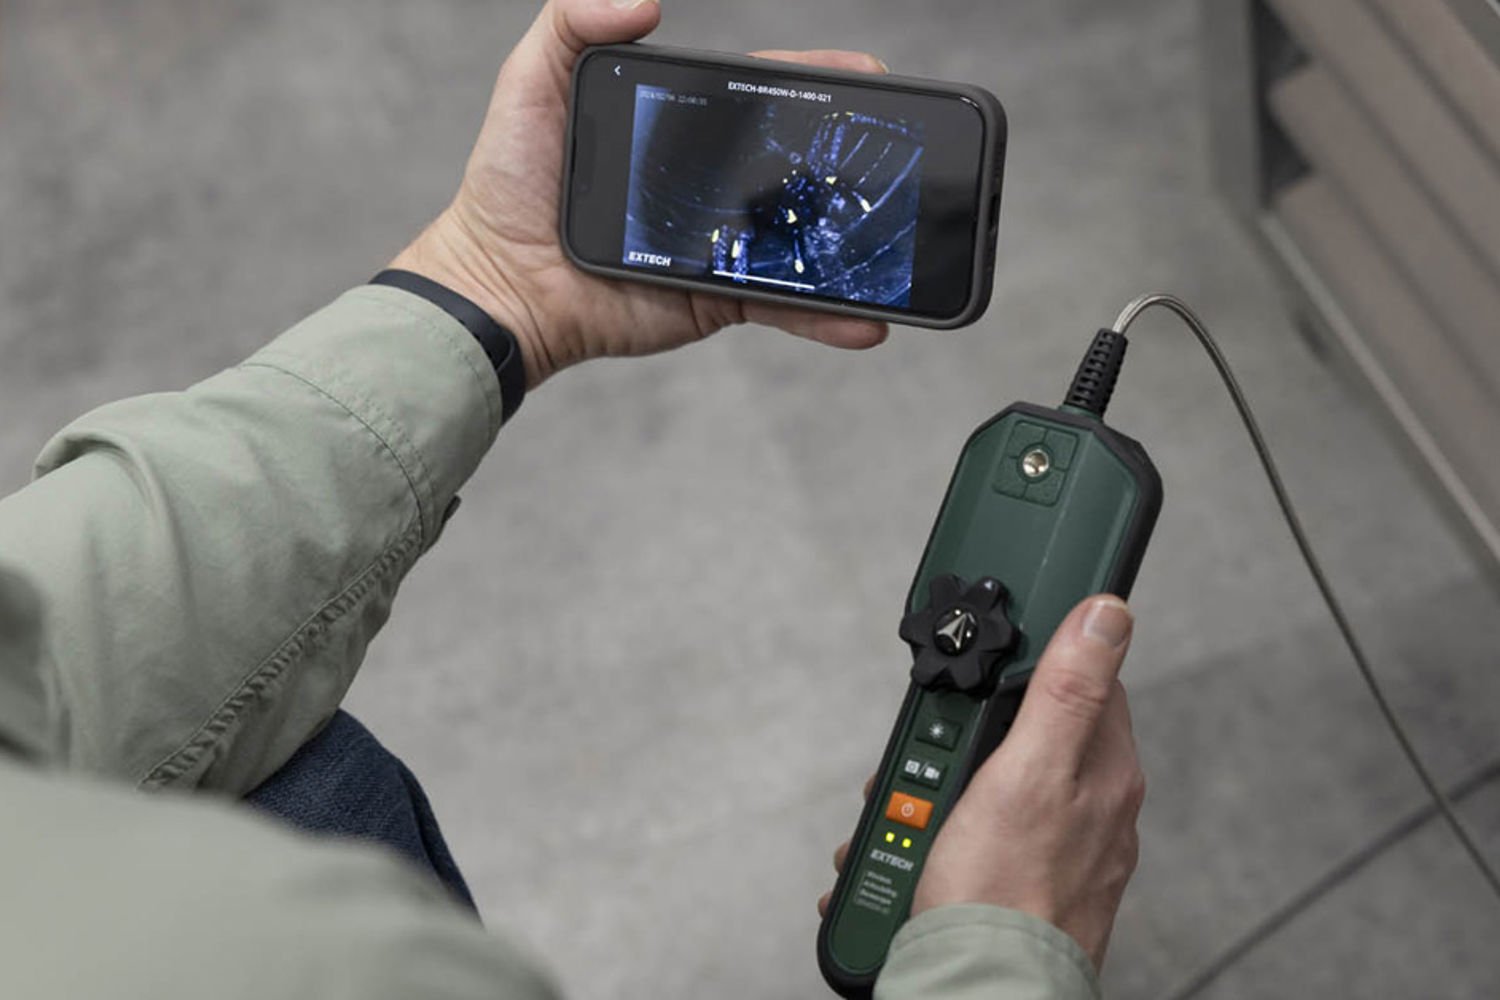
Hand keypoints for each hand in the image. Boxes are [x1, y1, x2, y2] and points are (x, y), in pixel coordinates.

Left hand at [391, 0, 890, 388]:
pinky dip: (827, 317)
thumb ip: (574, 24)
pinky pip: (782, 305)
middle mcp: (708, 185)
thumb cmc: (510, 182)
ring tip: (902, 241)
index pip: (759, 98)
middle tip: (904, 146)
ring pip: (802, 237)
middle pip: (794, 163)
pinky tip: (869, 320)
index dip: (812, 85)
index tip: (863, 76)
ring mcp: (719, 244)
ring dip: (855, 241)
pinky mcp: (717, 298)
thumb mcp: (531, 83)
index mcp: (679, 132)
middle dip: (852, 154)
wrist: (499, 281)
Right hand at [915, 595, 1143, 969]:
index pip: (1080, 677)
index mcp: (1105, 769)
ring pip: (991, 784)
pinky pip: (977, 835)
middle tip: (931, 770)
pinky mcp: (1025, 879)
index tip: (978, 684)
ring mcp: (1062, 845)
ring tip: (910, 822)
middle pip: (1022, 730)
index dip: (1023, 667)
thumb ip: (1066, 689)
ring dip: (936, 794)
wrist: (980, 989)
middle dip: (959, 740)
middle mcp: (1094, 806)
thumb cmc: (1001, 893)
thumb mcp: (1025, 770)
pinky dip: (938, 838)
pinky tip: (916, 856)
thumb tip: (1108, 612)